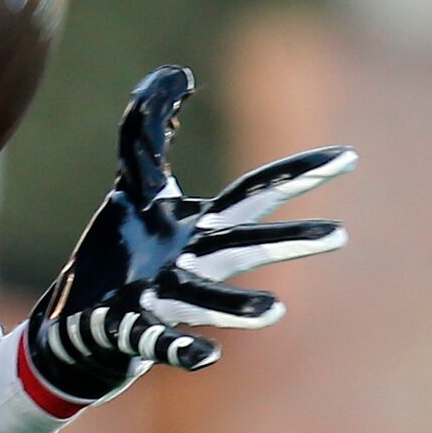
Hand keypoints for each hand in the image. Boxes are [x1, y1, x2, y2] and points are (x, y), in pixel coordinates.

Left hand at [24, 65, 354, 403]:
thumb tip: (179, 73)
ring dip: (235, 304)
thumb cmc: (123, 252)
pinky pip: (156, 340)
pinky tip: (203, 359)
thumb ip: (151, 129)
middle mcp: (190, 264)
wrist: (84, 320)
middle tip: (337, 236)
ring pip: (203, 300)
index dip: (297, 174)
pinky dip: (179, 348)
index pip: (253, 195)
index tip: (348, 157)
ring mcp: (162, 299)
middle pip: (240, 248)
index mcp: (200, 229)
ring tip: (273, 308)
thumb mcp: (135, 184)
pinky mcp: (128, 327)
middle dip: (285, 241)